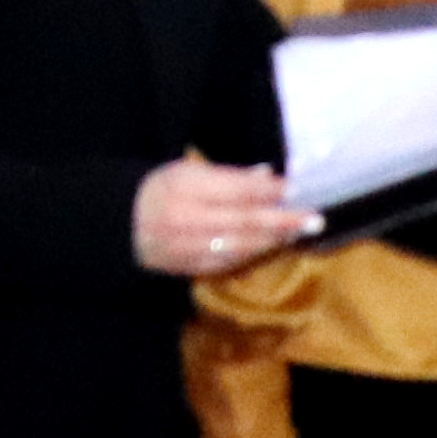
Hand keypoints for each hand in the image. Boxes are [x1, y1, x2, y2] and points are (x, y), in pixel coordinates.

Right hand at [134, 154, 321, 279]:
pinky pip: (230, 261)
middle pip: (244, 221)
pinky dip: (255, 253)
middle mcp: (187, 219)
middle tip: (314, 218)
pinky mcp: (192, 266)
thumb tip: (267, 177)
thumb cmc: (159, 190)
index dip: (266, 190)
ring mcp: (190, 247)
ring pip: (241, 245)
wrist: (122, 226)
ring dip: (274, 238)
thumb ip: (227, 176)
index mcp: (183, 187)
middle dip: (282, 220)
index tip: (294, 187)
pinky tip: (273, 245)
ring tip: (301, 230)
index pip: (233, 189)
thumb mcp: (186, 172)